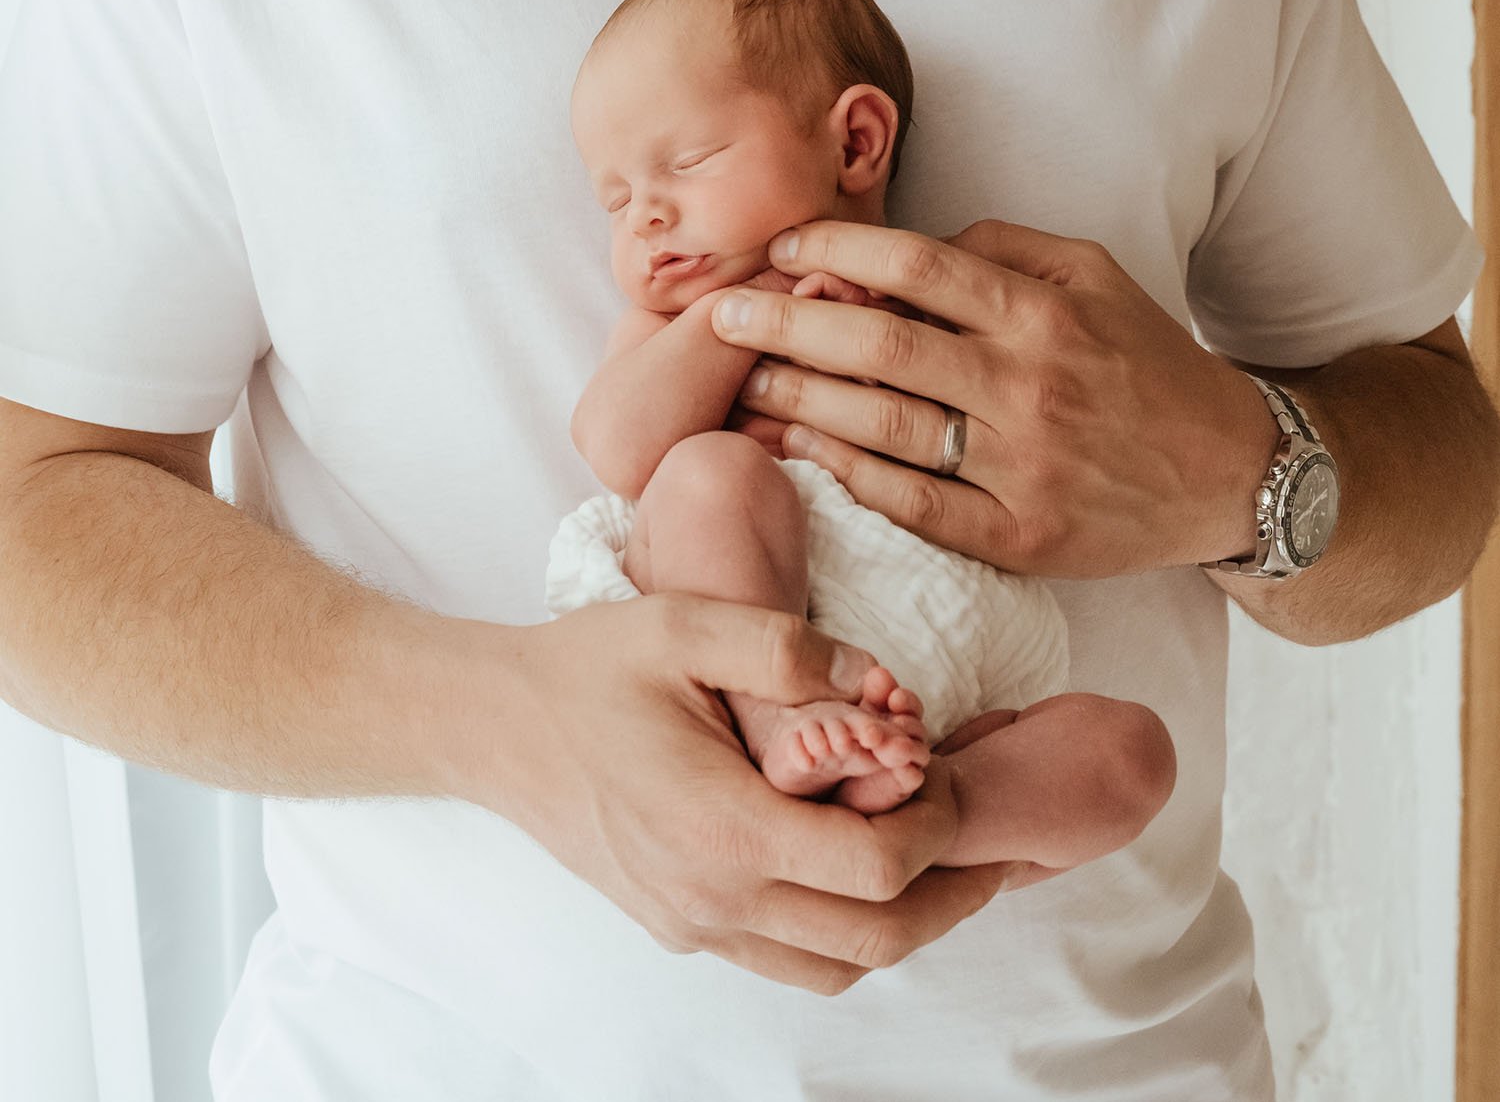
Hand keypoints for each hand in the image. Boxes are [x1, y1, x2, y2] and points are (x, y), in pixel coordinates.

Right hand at [475, 596, 1012, 990]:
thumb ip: (790, 649)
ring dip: (906, 923)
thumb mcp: (686, 626)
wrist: (495, 727)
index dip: (939, 825)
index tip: (952, 767)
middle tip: (994, 839)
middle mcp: (715, 899)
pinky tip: (861, 869)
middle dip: (952, 892)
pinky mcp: (682, 928)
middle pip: (878, 939)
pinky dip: (846, 932)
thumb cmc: (588, 669)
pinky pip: (789, 961)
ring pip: (838, 967)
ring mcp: (697, 925)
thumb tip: (882, 681)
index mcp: (725, 828)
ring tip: (945, 861)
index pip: (877, 868)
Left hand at [717, 218, 1277, 577]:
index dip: (836, 251)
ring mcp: (1021, 468)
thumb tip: (906, 243)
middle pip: (881, 346)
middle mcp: (1028, 386)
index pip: (915, 265)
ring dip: (799, 402)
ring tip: (739, 383)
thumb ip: (1001, 247)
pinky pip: (914, 505)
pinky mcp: (1018, 538)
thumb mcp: (1093, 274)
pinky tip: (797, 450)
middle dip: (788, 326)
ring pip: (885, 427)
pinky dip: (848, 476)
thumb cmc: (1146, 360)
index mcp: (1041, 311)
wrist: (1229, 473)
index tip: (781, 248)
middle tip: (723, 313)